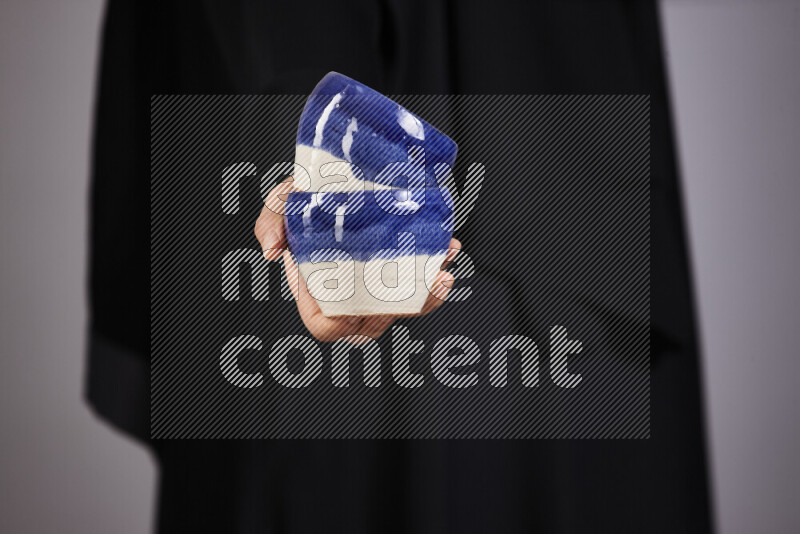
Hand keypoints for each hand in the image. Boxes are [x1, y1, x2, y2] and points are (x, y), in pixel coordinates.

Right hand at [254, 178, 460, 342]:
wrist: (344, 178)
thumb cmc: (310, 197)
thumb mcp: (284, 201)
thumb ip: (270, 221)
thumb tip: (271, 251)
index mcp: (315, 289)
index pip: (326, 325)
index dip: (340, 320)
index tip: (361, 289)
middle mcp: (347, 295)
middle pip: (374, 322)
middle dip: (404, 306)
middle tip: (427, 278)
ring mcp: (374, 289)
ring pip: (403, 309)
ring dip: (428, 292)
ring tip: (444, 266)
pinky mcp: (398, 276)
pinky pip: (420, 290)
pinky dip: (436, 274)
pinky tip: (448, 250)